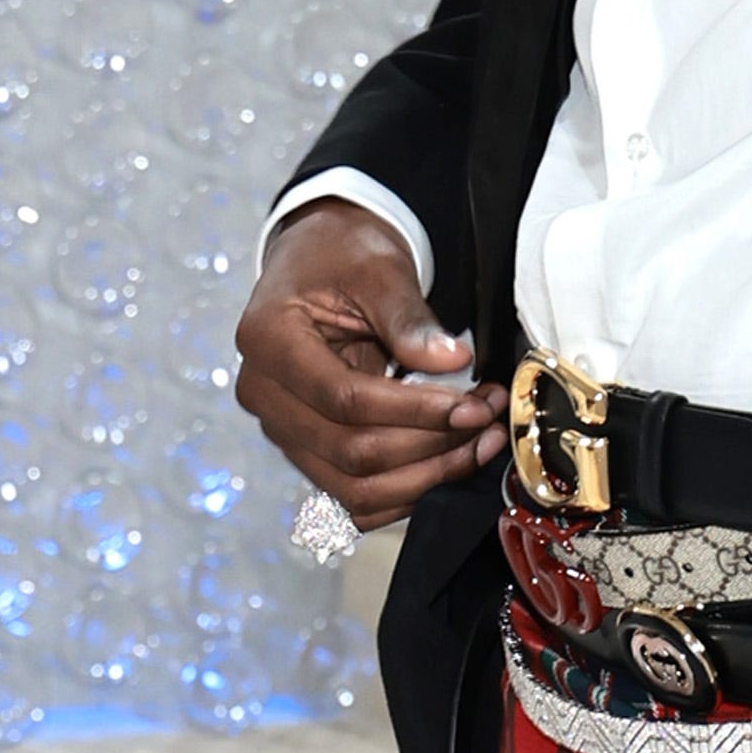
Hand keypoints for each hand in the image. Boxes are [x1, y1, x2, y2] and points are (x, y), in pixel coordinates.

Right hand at [231, 206, 507, 522]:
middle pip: (351, 452)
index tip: (472, 405)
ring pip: (355, 488)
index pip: (345, 399)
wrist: (320, 260)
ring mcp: (283, 429)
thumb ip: (409, 318)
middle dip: (432, 446)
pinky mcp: (307, 450)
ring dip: (427, 476)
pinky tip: (449, 463)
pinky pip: (355, 497)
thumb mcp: (378, 267)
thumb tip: (452, 361)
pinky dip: (407, 491)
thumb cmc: (342, 255)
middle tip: (487, 421)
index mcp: (269, 341)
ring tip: (479, 443)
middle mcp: (264, 394)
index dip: (415, 411)